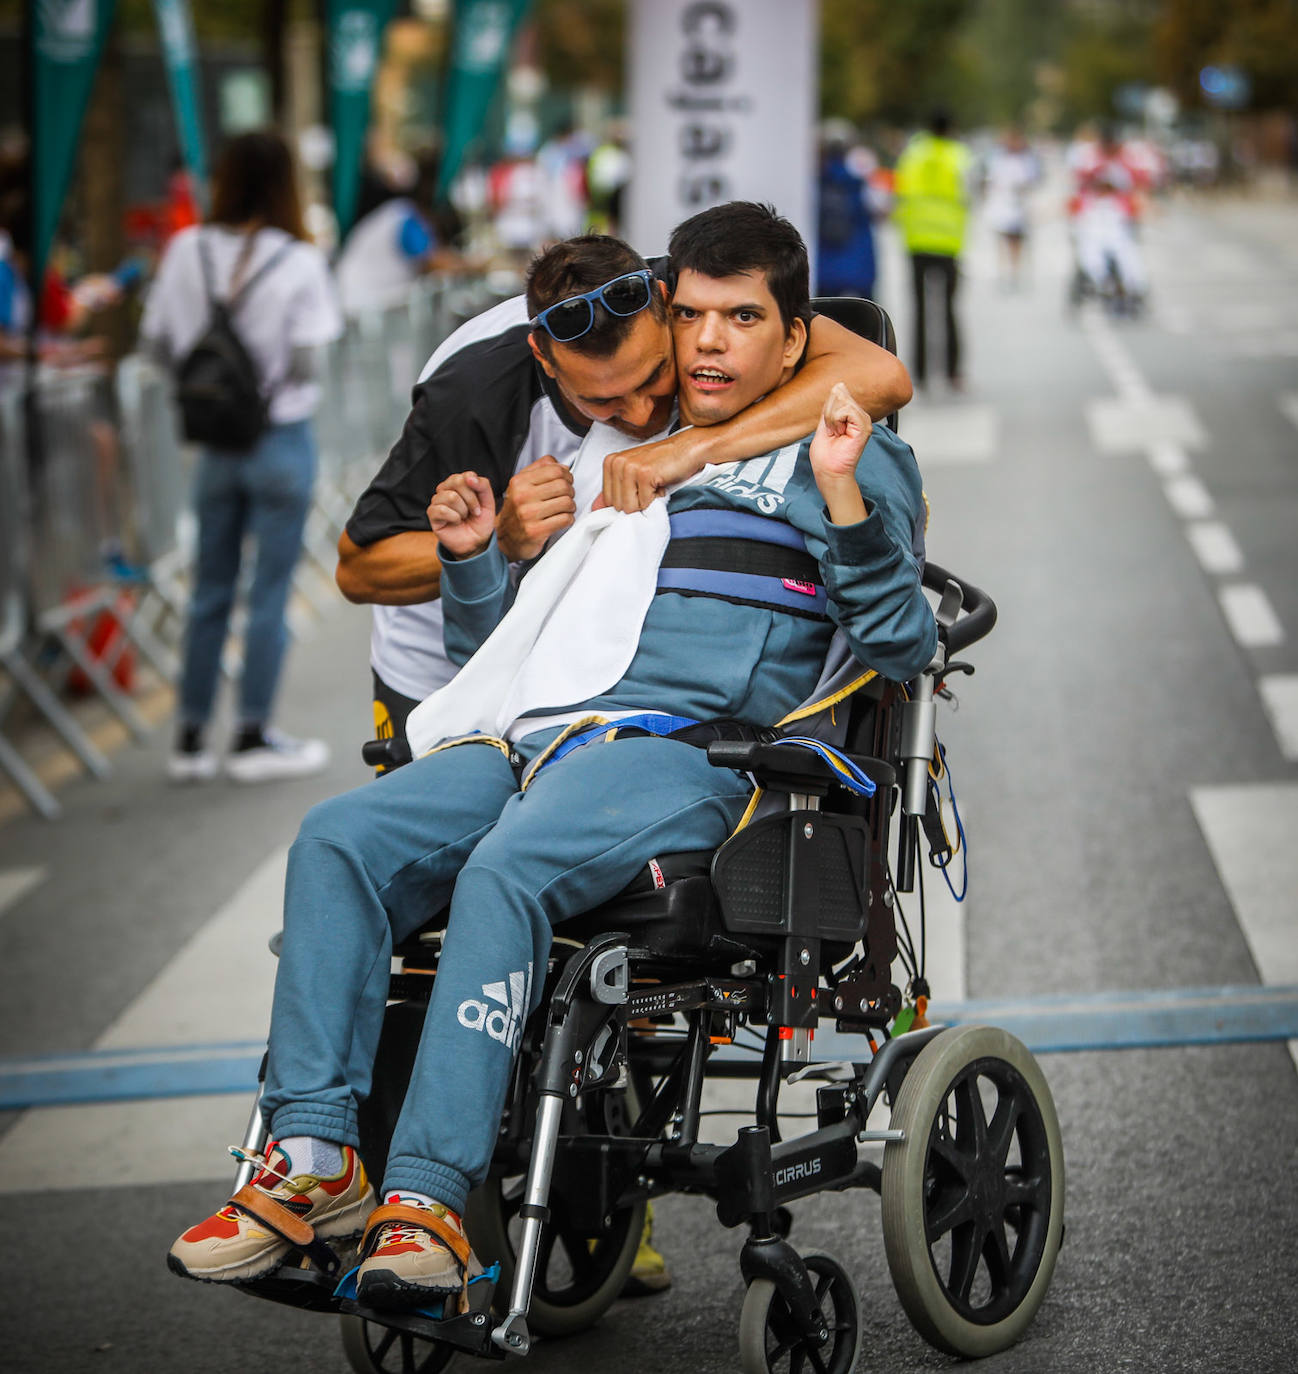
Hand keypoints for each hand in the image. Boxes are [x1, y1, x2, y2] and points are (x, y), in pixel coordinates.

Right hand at [427, 472, 495, 559]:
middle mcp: (446, 488)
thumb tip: (470, 478)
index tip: (480, 504)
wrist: (475, 542)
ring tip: (463, 518)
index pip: (466, 476)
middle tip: (474, 512)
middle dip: (470, 500)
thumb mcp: (488, 503)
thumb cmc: (480, 521)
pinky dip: (454, 518)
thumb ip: (483, 486)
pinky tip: (456, 522)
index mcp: (459, 483)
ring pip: (450, 496)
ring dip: (462, 511)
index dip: (476, 490)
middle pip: (456, 481)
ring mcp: (438, 500)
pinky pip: (442, 510)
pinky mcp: (432, 513)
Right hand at [496, 455, 575, 559]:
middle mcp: (522, 497)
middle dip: (570, 491)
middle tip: (567, 496)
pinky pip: (565, 519)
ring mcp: (529, 514)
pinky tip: (561, 519)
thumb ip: (540, 469)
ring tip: (565, 508)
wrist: (505, 537)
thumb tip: (562, 466)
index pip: (554, 470)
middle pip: (563, 485)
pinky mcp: (536, 531)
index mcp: (519, 482)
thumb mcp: (522, 484)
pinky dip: (569, 519)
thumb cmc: (517, 510)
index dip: (567, 475)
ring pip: (567, 502)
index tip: (567, 481)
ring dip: (571, 506)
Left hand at [594, 430, 703, 511]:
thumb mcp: (633, 476)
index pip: (607, 501)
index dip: (627, 500)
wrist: (687, 449)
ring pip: (629, 507)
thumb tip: (595, 508)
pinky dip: (656, 499)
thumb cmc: (663, 463)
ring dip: (646, 502)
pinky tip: (661, 483)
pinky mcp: (644, 474)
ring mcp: (629, 467)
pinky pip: (644, 504)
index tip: (639, 487)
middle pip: (618, 506)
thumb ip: (615, 491)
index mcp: (610, 462)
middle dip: (637, 502)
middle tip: (648, 486)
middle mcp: (616, 463)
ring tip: (654, 485)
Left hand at [809, 382, 870, 525]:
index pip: (838, 395)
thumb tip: (839, 386)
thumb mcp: (824, 423)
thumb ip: (831, 406)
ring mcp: (864, 421)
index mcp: (852, 414)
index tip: (829, 429)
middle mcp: (860, 416)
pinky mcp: (865, 427)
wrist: (829, 472)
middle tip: (832, 432)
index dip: (827, 410)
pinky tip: (839, 434)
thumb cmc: (826, 455)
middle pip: (839, 396)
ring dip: (832, 419)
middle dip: (829, 414)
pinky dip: (836, 421)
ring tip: (836, 434)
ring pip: (842, 402)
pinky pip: (846, 410)